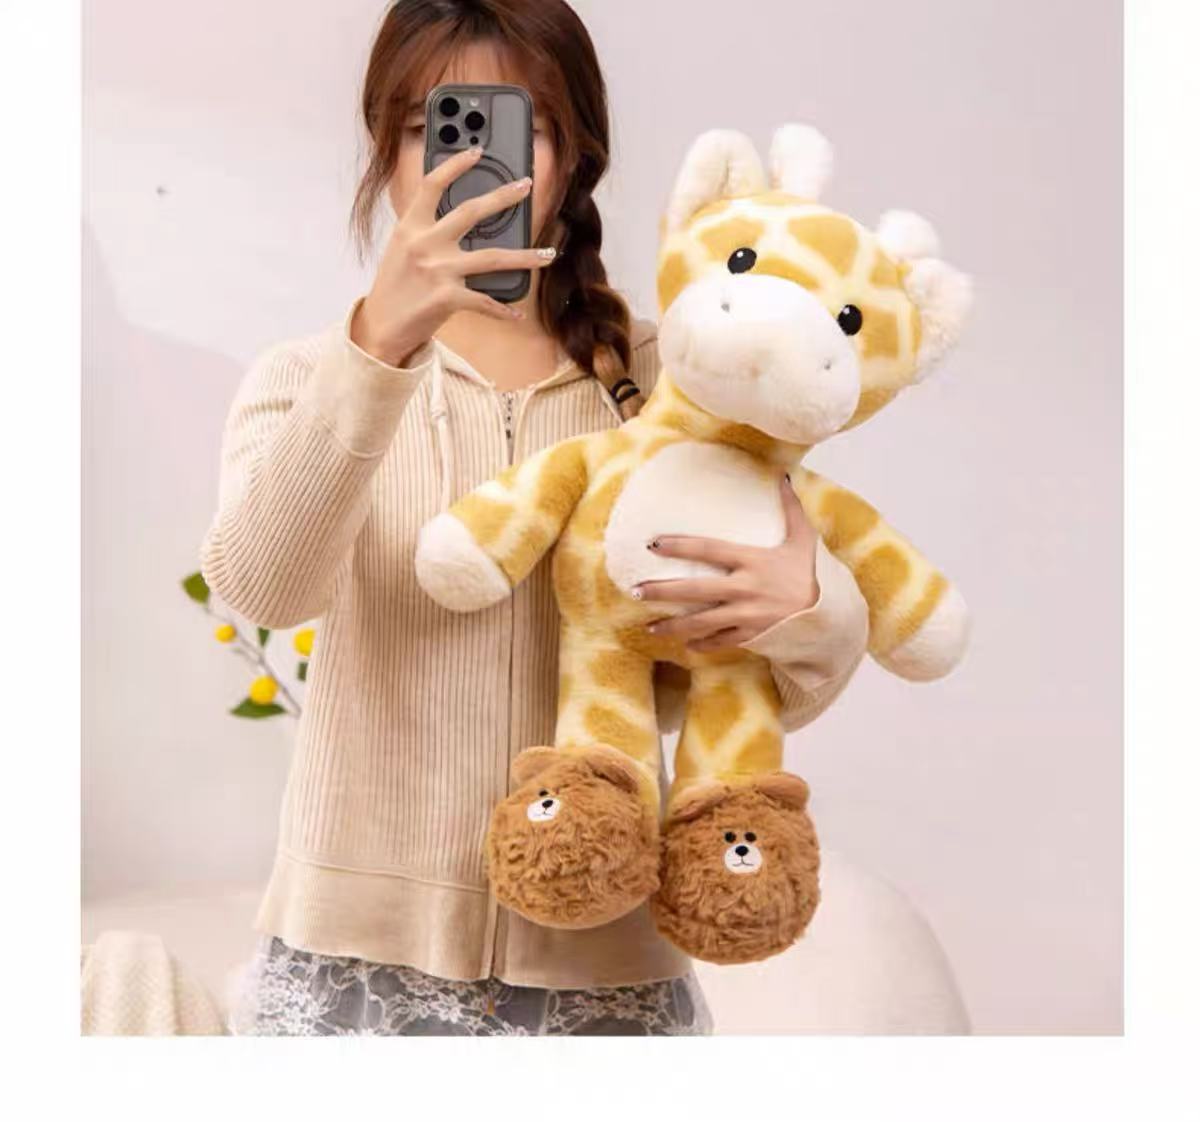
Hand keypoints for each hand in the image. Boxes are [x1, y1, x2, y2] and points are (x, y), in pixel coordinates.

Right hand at [350, 145, 557, 366]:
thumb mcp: (401, 249)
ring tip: (548, 255)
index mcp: (410, 226)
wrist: (381, 327)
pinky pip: (485, 302)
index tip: (477, 151)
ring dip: (525, 257)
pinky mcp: (447, 298)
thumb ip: (425, 230)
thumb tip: (461, 218)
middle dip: (503, 196)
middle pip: (472, 211)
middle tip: (525, 186)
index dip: (456, 164)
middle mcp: (425, 243)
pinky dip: (503, 310)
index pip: (433, 184)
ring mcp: (438, 270)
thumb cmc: (394, 287)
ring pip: (493, 258)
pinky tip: (516, 313)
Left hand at [634, 475, 819, 652]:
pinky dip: (701, 644)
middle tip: (636, 591)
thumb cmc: (812, 575)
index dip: (679, 546)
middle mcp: (746, 589)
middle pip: (695, 590)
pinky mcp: (752, 636)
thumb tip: (784, 476)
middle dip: (662, 591)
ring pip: (701, 622)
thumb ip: (791, 509)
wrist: (830, 616)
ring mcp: (747, 615)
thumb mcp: (804, 539)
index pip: (708, 549)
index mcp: (753, 561)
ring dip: (673, 626)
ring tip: (649, 627)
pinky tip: (684, 644)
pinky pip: (721, 641)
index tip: (653, 544)